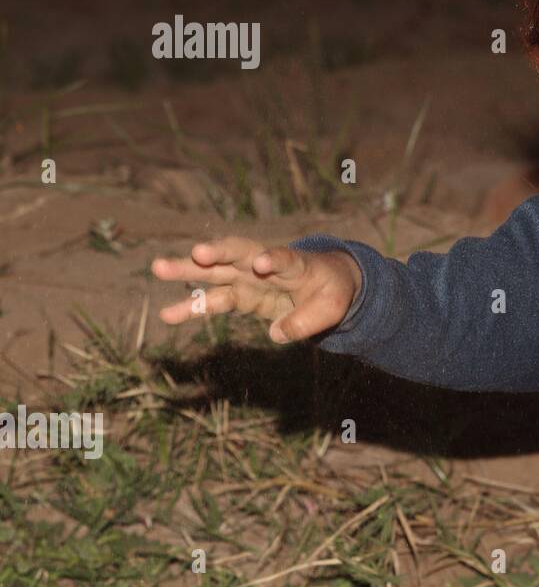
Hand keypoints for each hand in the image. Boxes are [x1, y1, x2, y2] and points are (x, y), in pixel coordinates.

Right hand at [151, 237, 362, 343]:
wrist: (325, 283)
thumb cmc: (331, 291)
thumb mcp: (331, 309)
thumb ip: (306, 321)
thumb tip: (276, 333)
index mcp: (295, 264)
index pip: (284, 259)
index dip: (274, 260)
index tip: (262, 263)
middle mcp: (265, 264)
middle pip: (239, 254)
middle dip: (219, 253)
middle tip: (198, 253)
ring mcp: (248, 277)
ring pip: (216, 270)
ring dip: (188, 270)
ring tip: (158, 268)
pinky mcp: (239, 293)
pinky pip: (213, 299)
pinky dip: (193, 306)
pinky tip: (168, 315)